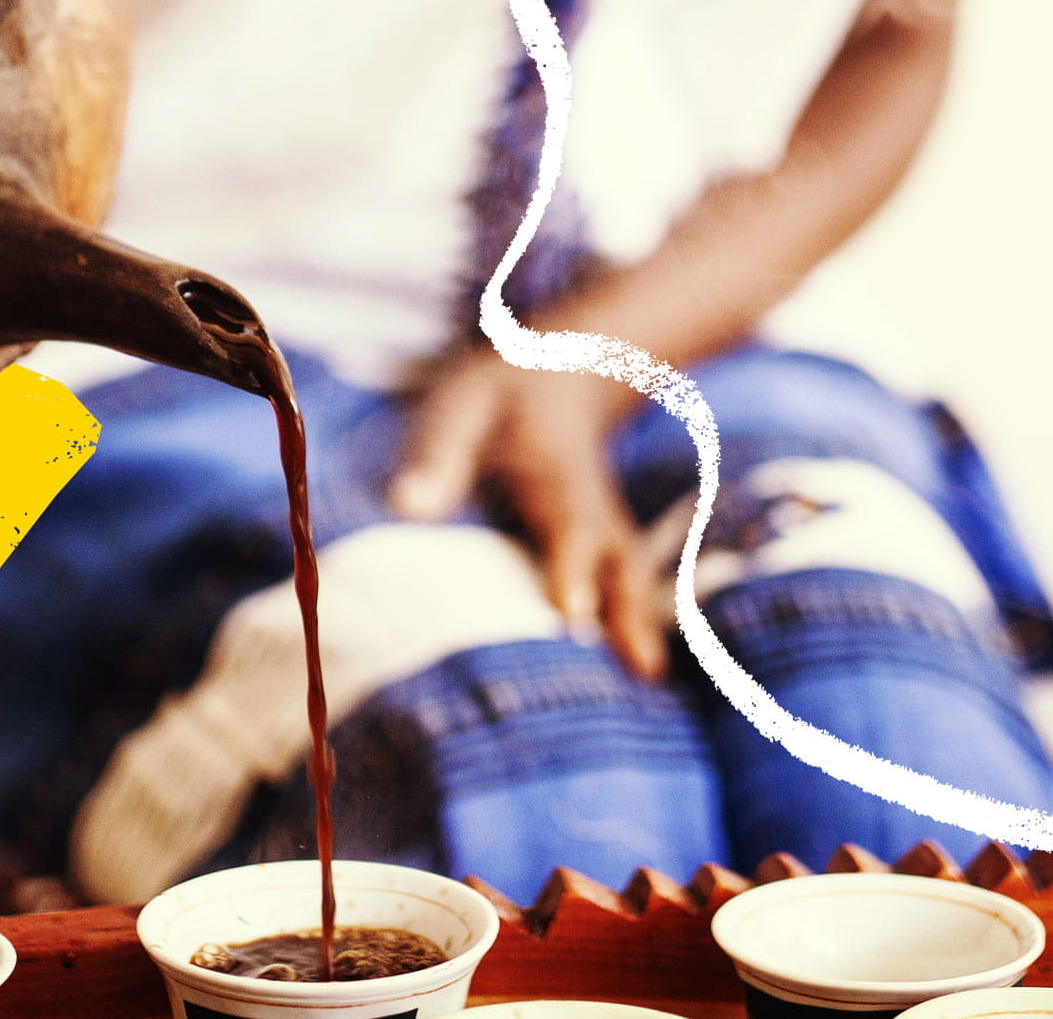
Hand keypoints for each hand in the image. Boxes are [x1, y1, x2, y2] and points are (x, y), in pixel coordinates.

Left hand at [389, 355, 668, 679]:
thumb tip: (407, 504)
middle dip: (625, 611)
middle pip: (616, 560)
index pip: (567, 521)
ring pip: (628, 576)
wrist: (563, 371)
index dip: (571, 566)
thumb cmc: (499, 397)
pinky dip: (635, 623)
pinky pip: (625, 585)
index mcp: (556, 471)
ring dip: (637, 625)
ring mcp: (606, 525)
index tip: (572, 612)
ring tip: (646, 680)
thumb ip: (439, 453)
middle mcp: (592, 505)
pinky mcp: (606, 544)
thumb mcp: (461, 407)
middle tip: (638, 669)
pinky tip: (641, 673)